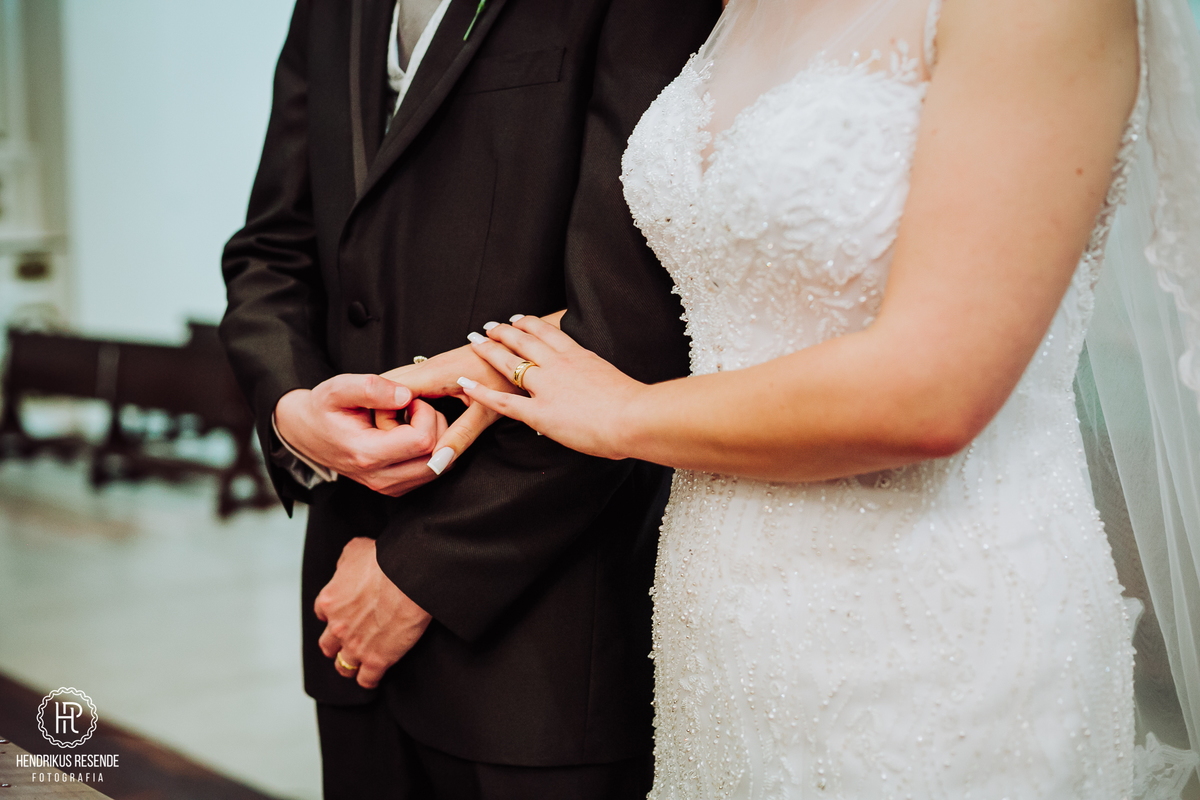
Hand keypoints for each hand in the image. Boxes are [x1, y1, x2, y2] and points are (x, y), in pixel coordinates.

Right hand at [275, 374, 446, 495]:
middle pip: (437, 457)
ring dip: (436, 438)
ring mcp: (388, 486)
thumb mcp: (338, 388)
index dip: (425, 413)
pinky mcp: (395, 487)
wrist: (307, 432)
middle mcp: (380, 478)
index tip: (409, 399)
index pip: (423, 440)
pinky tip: (412, 432)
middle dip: (436, 425)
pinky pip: (432, 471)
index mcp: (367, 454)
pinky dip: (432, 450)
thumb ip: (371, 388)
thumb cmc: (323, 409)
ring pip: (440, 467)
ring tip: (413, 420)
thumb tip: (406, 395)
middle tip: (414, 408)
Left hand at [315, 537, 431, 688]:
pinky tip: (375, 676)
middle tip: (348, 641)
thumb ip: (345, 562)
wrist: (408, 578)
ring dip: (349, 665)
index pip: (322, 612)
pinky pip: (367, 679)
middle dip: (336, 644)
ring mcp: (356, 646)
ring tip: (358, 664)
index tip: (342, 613)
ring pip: (343, 666)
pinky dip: (369, 679)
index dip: (332, 614)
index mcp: (330, 600)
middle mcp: (337, 626)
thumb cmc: (385, 560)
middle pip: (328, 645)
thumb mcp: (356, 549)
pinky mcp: (377, 660)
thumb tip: (345, 567)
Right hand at [375, 341, 525, 472]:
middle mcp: (428, 365)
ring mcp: (431, 364)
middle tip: (390, 437)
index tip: (386, 437)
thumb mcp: (486, 413)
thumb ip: (459, 437)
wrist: (525, 349)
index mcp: (434, 373)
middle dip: (384, 412)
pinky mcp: (437, 367)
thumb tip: (437, 462)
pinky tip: (411, 418)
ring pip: (397, 384)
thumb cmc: (510, 376)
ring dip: (393, 406)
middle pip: (388, 386)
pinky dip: (403, 400)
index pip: (390, 393)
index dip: (383, 415)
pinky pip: (408, 383)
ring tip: (400, 430)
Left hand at [457, 315, 645, 458]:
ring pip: (510, 363)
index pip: (548, 332)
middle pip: (524, 341)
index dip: (530, 324)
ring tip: (475, 341)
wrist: (634, 417)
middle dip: (504, 331)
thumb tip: (597, 389)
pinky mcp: (539, 412)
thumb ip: (598, 381)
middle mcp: (558, 365)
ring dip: (489, 350)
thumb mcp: (615, 382)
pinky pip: (503, 401)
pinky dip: (481, 392)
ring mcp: (546, 387)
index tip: (518, 319)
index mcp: (579, 356)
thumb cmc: (635, 406)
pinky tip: (465, 384)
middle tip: (490, 325)